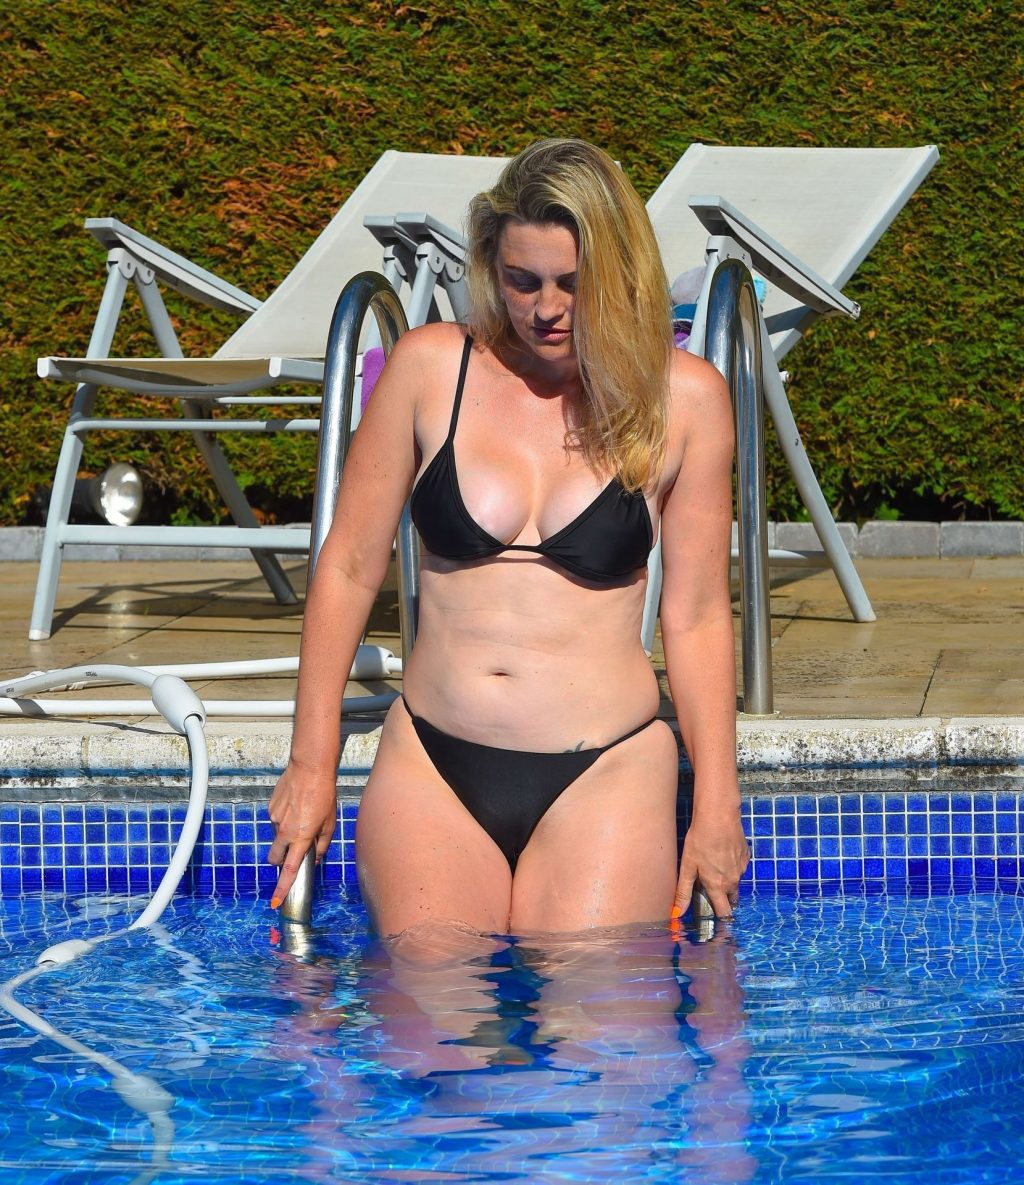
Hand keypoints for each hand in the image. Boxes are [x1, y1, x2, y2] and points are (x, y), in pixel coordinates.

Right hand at [267, 763, 338, 906]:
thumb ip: (322, 844)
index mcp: (301, 836)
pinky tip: (296, 806)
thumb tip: (316, 858)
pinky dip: (284, 820)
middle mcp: (284, 830)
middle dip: (280, 861)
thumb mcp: (330, 822)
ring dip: (286, 835)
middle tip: (293, 851)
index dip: (282, 888)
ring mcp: (274, 819)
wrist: (309, 769)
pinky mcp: (270, 808)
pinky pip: (276, 821)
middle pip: (275, 858)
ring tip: (302, 816)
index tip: (275, 901)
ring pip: (277, 837)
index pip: (290, 869)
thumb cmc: (324, 795)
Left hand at [672, 803, 748, 920]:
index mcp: (718, 886)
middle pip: (730, 899)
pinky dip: (731, 866)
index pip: (724, 913)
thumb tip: (677, 913)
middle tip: (708, 886)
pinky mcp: (746, 856)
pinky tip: (721, 853)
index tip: (713, 916)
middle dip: (722, 898)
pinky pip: (739, 868)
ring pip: (735, 882)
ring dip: (726, 880)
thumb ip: (683, 891)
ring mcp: (742, 869)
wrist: (719, 817)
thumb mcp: (688, 866)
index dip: (720, 918)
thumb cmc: (700, 840)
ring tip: (713, 864)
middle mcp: (733, 881)